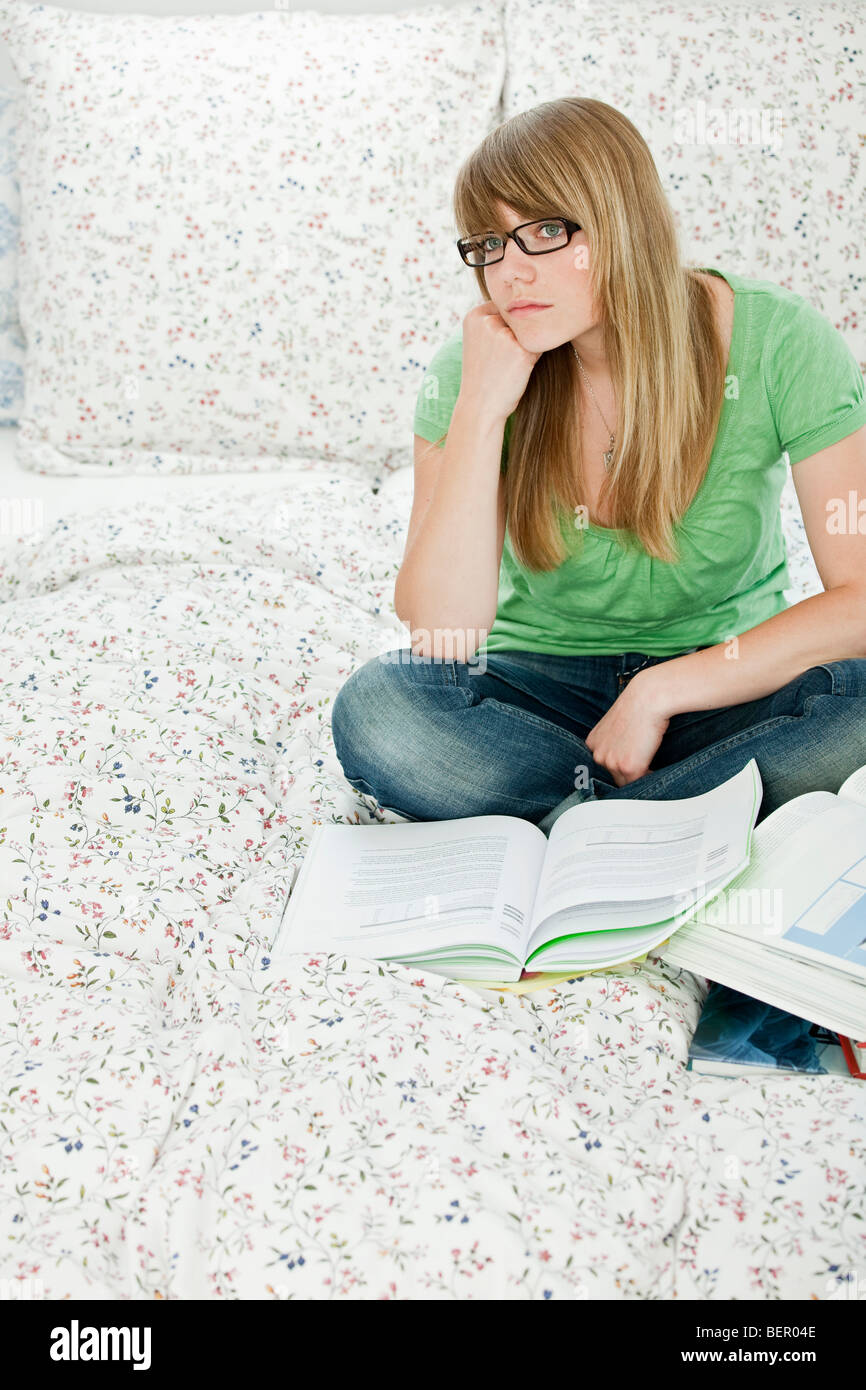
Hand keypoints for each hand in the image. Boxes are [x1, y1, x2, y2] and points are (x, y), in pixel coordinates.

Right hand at [458, 301, 542, 421]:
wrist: (480, 407)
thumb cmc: (482, 375)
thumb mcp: (479, 341)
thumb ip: (495, 321)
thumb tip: (528, 304)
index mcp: (474, 316)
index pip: (504, 307)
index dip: (507, 327)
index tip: (499, 346)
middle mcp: (487, 321)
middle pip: (518, 318)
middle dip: (517, 336)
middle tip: (504, 359)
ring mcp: (504, 336)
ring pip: (530, 331)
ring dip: (528, 345)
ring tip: (511, 365)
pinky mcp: (521, 351)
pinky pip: (540, 344)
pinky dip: (536, 356)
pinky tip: (520, 370)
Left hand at [584, 675, 670, 787]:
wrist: (648, 697)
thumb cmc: (638, 705)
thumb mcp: (617, 723)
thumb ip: (614, 741)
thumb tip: (625, 754)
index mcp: (592, 743)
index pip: (606, 764)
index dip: (621, 764)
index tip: (633, 760)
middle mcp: (597, 754)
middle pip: (614, 776)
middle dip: (630, 773)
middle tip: (644, 762)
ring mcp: (611, 763)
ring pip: (627, 782)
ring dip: (639, 777)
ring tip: (651, 763)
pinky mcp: (629, 768)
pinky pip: (640, 782)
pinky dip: (649, 779)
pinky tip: (655, 767)